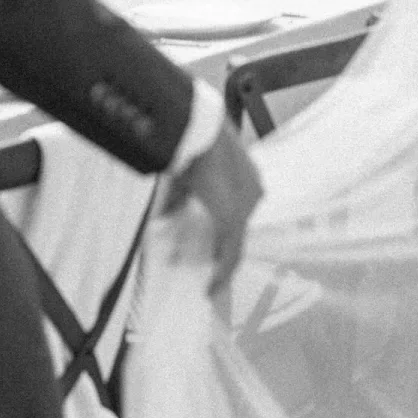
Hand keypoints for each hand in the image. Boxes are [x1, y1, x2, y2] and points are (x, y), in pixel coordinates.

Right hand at [164, 121, 262, 293]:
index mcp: (246, 179)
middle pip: (237, 233)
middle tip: (211, 273)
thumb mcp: (185, 176)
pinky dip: (222, 272)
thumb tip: (165, 219)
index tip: (214, 251)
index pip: (238, 214)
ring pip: (235, 246)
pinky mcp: (234, 218)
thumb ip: (179, 201)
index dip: (224, 235)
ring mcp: (246, 207)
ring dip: (221, 267)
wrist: (201, 130)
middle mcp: (253, 193)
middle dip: (221, 253)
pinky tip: (212, 287)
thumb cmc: (193, 144)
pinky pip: (230, 253)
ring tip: (211, 287)